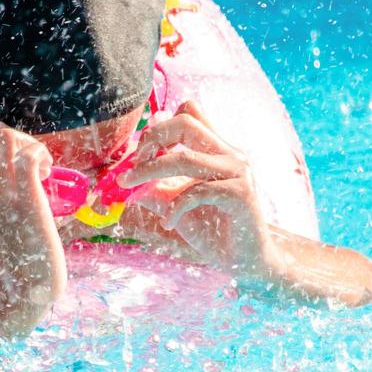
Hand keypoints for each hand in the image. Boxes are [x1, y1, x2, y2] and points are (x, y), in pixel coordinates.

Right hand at [0, 122, 67, 320]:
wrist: (22, 293)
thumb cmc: (18, 263)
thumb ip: (1, 204)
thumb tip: (23, 185)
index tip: (16, 166)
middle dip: (15, 136)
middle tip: (32, 162)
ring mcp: (3, 195)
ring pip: (3, 136)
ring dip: (28, 143)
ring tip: (40, 168)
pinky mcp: (27, 201)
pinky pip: (28, 156)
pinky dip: (40, 156)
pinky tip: (46, 175)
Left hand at [117, 101, 274, 272]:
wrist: (246, 260)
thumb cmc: (214, 230)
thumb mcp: (176, 205)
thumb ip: (156, 189)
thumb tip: (126, 182)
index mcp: (216, 149)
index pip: (189, 111)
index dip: (159, 124)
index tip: (141, 152)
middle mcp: (229, 153)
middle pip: (185, 122)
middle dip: (151, 139)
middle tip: (133, 166)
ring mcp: (237, 170)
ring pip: (185, 157)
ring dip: (150, 171)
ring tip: (131, 187)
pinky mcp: (240, 193)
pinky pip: (197, 191)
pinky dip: (175, 207)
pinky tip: (169, 222)